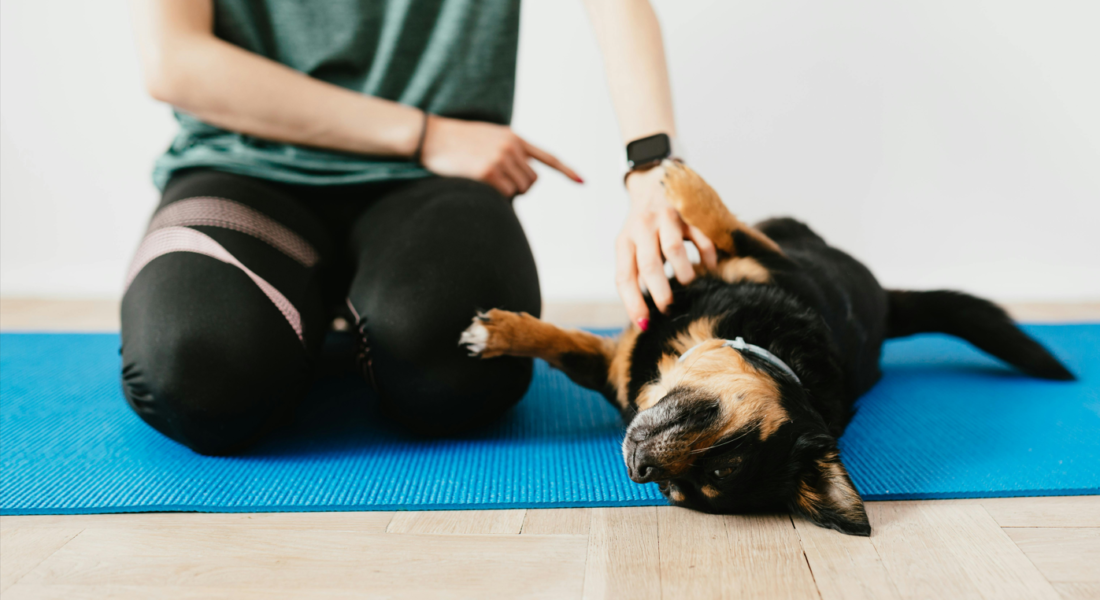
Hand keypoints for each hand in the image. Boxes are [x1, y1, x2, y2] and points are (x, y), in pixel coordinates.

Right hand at [419, 115, 582, 196]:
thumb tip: (521, 179)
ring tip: (484, 179)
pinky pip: (504, 195)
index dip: (566, 171)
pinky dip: (495, 196)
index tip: (582, 182)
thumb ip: (507, 152)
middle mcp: (511, 147)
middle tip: (497, 183)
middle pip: (532, 181)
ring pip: (520, 190)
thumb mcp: (486, 138)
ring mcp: (501, 159)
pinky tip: (478, 182)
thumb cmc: (454, 141)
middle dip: (520, 187)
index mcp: (513, 138)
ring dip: (507, 192)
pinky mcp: (488, 172)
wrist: (430, 136)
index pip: (547, 157)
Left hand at [616, 165, 717, 329]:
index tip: (644, 325)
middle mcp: (642, 228)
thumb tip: (643, 315)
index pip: (624, 276)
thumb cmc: (642, 226)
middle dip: (660, 292)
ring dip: (683, 273)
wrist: (653, 181)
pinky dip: (707, 256)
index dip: (633, 302)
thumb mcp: (631, 245)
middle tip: (669, 309)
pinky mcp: (688, 212)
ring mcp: (665, 218)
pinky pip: (700, 237)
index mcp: (624, 241)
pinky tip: (709, 268)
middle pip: (649, 264)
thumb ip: (636, 271)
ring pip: (673, 249)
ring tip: (689, 287)